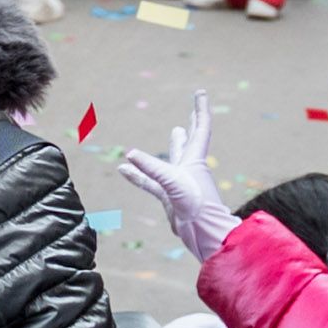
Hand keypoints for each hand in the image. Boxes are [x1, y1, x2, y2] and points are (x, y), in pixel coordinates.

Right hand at [115, 92, 231, 264]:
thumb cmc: (197, 206)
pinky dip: (137, 175)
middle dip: (192, 126)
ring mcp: (179, 183)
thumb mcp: (173, 182)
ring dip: (172, 146)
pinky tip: (124, 169)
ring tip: (173, 131)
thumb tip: (129, 156)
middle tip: (193, 113)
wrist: (204, 235)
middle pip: (190, 142)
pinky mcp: (169, 197)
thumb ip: (151, 169)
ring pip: (172, 160)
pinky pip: (150, 182)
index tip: (200, 92)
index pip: (200, 128)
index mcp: (195, 159)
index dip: (200, 110)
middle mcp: (188, 169)